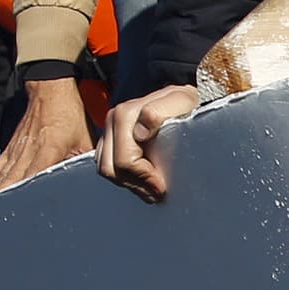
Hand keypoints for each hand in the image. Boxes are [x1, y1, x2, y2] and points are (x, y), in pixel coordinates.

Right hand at [0, 80, 96, 200]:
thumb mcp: (85, 138)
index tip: (22, 213)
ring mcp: (16, 151)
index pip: (36, 178)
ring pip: (1, 178)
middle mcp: (28, 152)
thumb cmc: (69, 114)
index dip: (29, 196)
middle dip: (5, 203)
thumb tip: (90, 180)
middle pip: (13, 182)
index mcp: (48, 150)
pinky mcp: (10, 149)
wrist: (50, 90)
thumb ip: (84, 160)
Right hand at [97, 87, 199, 203]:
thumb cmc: (181, 102)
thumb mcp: (179, 102)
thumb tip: (139, 133)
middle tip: (156, 192)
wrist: (176, 97)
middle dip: (135, 184)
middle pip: (111, 168)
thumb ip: (157, 113)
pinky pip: (107, 164)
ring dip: (128, 183)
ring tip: (150, 189)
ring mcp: (108, 130)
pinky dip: (123, 176)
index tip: (161, 186)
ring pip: (107, 169)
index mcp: (124, 115)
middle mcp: (112, 121)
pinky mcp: (109, 139)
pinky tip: (141, 179)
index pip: (125, 160)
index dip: (143, 178)